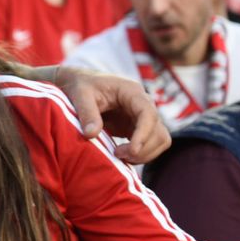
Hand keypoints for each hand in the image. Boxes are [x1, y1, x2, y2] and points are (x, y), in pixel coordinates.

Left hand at [52, 67, 170, 164]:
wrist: (81, 84)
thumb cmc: (82, 85)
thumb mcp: (80, 95)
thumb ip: (86, 113)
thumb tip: (91, 135)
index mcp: (132, 92)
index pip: (148, 114)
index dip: (144, 134)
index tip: (132, 150)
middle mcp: (143, 104)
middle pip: (158, 131)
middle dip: (143, 148)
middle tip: (118, 155)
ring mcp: (142, 117)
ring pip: (159, 140)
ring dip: (145, 153)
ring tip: (120, 157)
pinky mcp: (136, 128)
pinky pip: (149, 145)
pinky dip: (141, 155)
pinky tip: (122, 157)